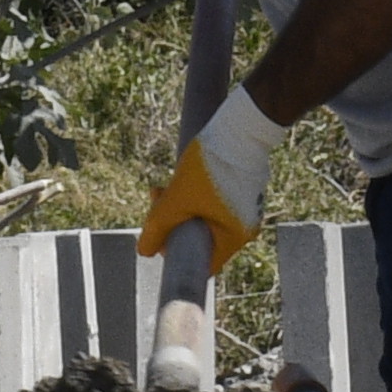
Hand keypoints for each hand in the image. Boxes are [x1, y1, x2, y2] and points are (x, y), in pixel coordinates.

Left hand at [135, 83, 278, 270]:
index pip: (204, 264)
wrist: (241, 127)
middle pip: (201, 238)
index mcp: (235, 236)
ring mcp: (247, 208)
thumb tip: (144, 251)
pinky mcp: (245, 191)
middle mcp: (245, 227)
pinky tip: (182, 178)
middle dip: (173, 223)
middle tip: (156, 200)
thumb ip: (158, 226)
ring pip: (205, 218)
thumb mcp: (177, 199)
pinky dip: (196, 196)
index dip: (177, 254)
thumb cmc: (212, 166)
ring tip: (162, 186)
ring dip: (180, 206)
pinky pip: (216, 204)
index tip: (161, 235)